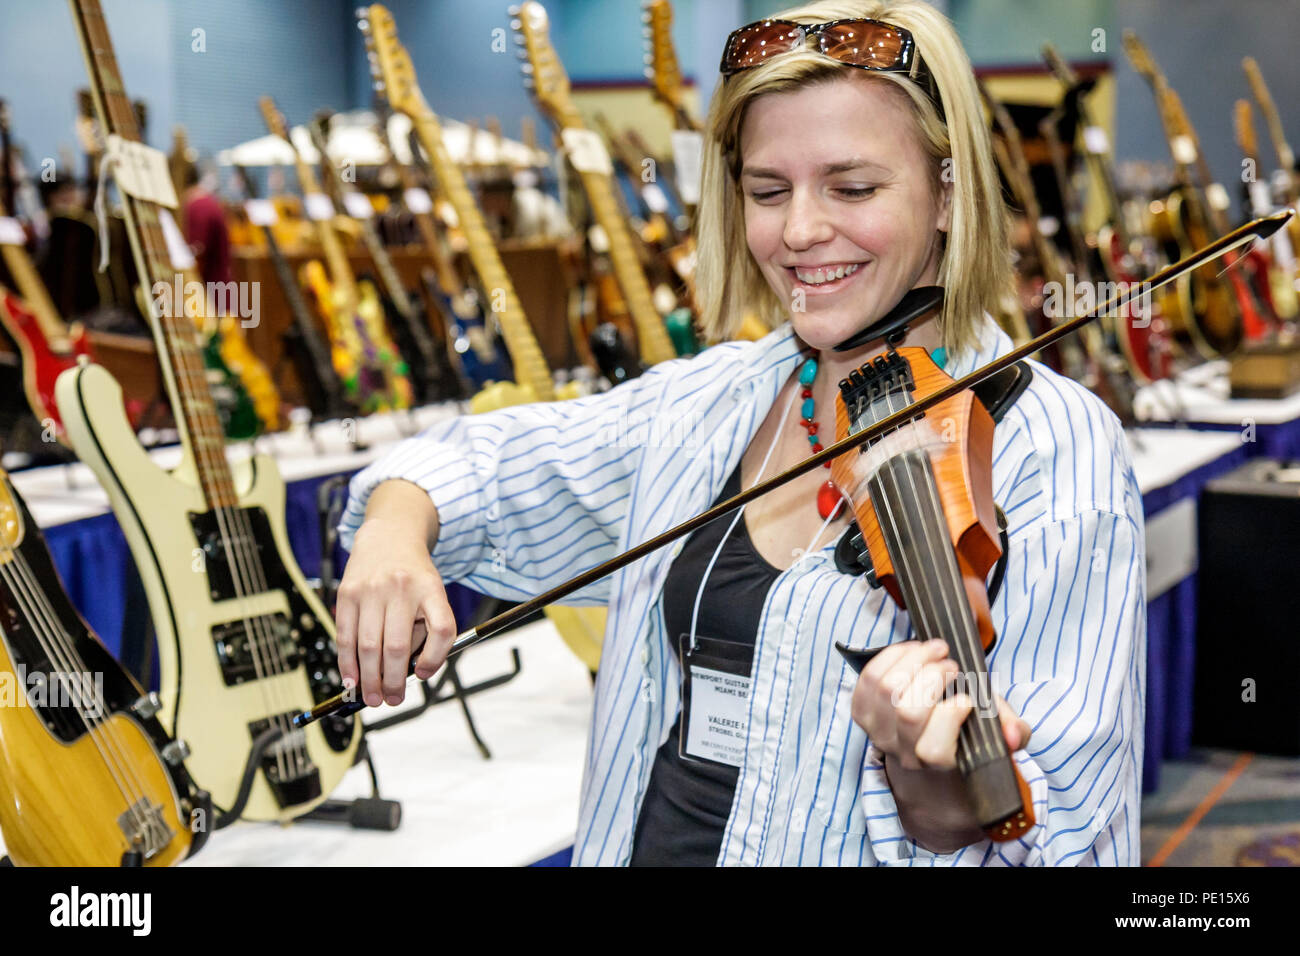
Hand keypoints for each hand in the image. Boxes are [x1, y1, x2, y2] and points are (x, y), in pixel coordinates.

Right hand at [334, 516, 457, 707]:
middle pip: (397, 645)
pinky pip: (345, 635)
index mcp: (431, 589)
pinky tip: (351, 680)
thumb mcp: (433, 594)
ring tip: (372, 698)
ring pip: (369, 645)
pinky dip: (347, 662)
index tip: (423, 675)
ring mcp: (371, 590)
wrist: (389, 537)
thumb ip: (429, 629)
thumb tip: (414, 672)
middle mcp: (402, 588)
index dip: (435, 658)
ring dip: (369, 679)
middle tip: (392, 700)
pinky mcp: (347, 592)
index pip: (442, 628)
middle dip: (393, 681)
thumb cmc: (414, 577)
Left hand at [850, 638, 1030, 850]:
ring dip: (914, 658)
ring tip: (936, 650)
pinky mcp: (861, 711)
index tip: (966, 697)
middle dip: (933, 676)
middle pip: (908, 712)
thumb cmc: (964, 727)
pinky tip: (913, 651)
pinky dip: (892, 656)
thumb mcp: (995, 728)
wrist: (926, 736)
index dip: (950, 715)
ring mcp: (878, 732)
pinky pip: (869, 677)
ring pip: (886, 688)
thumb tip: (1014, 735)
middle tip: (952, 665)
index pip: (933, 748)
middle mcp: (904, 753)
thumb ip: (1013, 731)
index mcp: (939, 763)